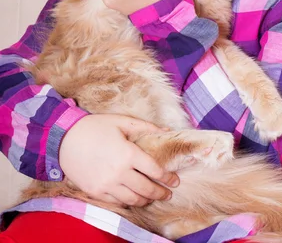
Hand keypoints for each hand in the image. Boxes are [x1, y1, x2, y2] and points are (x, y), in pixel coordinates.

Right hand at [59, 114, 178, 206]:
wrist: (64, 139)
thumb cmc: (95, 127)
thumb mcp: (121, 121)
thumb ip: (146, 127)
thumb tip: (167, 131)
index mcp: (128, 153)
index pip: (155, 171)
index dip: (167, 177)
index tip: (175, 180)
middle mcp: (119, 172)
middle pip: (146, 189)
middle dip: (160, 193)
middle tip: (167, 194)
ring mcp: (107, 185)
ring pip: (133, 199)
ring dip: (146, 200)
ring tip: (152, 197)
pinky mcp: (96, 192)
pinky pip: (117, 202)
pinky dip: (128, 201)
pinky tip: (133, 197)